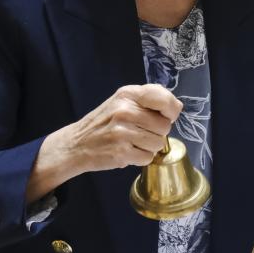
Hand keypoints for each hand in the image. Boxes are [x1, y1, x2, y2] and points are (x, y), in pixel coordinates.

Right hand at [26, 84, 181, 202]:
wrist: (76, 144)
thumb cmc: (104, 123)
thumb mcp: (122, 101)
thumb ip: (148, 100)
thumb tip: (176, 107)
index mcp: (128, 94)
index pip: (165, 99)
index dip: (171, 111)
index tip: (166, 116)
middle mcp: (125, 110)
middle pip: (165, 126)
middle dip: (157, 132)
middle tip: (139, 132)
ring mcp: (123, 132)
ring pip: (158, 144)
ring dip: (149, 147)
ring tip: (132, 142)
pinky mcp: (121, 152)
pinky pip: (147, 158)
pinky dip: (140, 158)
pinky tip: (127, 152)